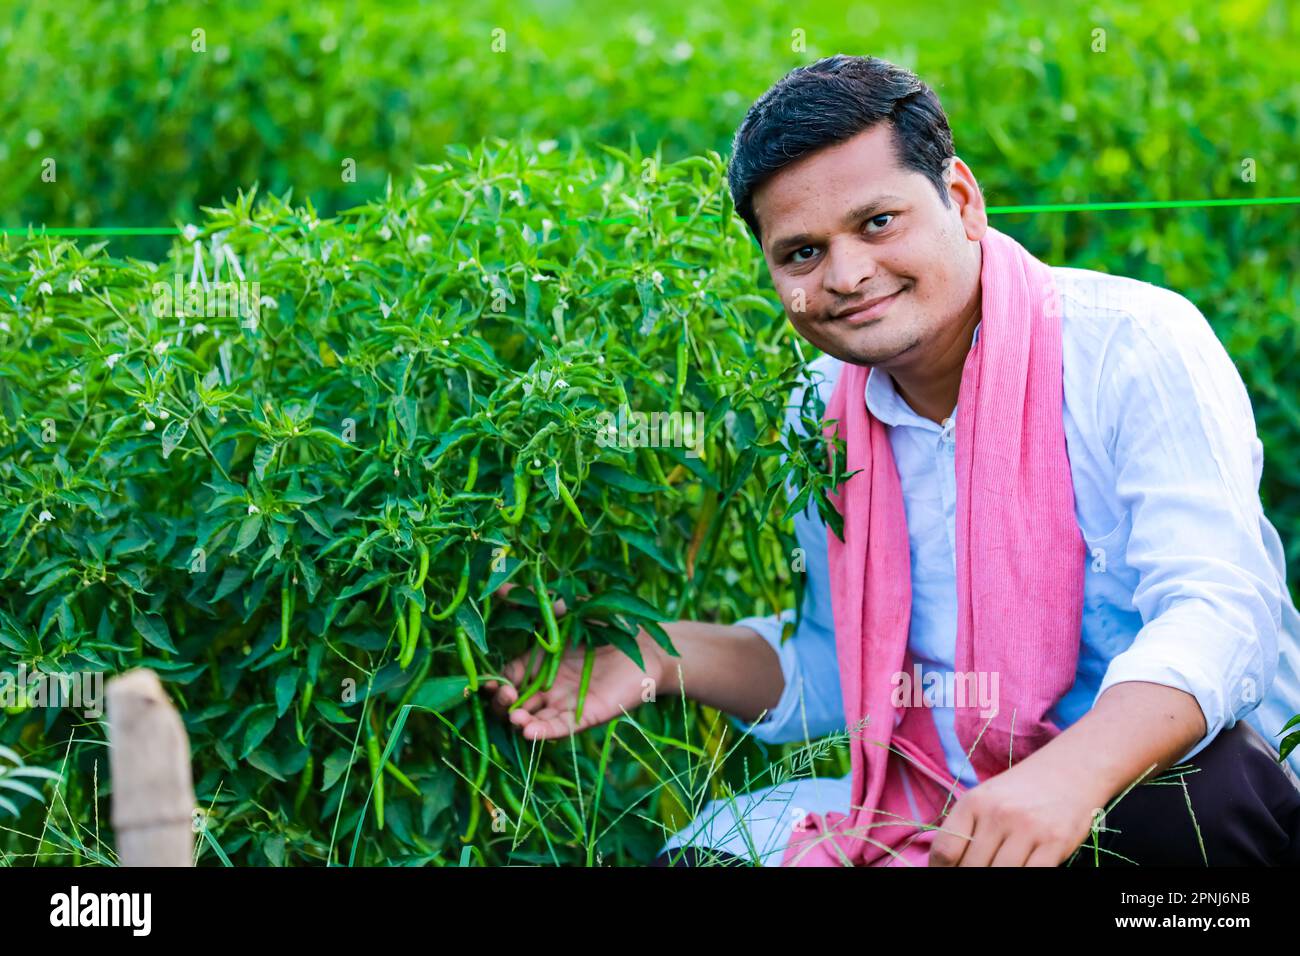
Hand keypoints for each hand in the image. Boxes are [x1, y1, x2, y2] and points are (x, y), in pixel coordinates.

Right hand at [482, 582, 667, 739]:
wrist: (647, 641)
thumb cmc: (607, 623)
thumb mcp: (569, 609)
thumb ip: (537, 602)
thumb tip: (499, 587)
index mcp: (539, 663)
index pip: (507, 679)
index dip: (494, 684)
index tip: (486, 684)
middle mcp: (548, 687)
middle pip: (514, 705)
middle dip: (502, 705)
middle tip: (505, 696)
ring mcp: (565, 703)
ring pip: (533, 721)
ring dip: (520, 723)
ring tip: (515, 718)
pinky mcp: (585, 715)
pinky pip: (560, 728)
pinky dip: (543, 732)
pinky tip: (529, 731)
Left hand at [926, 757, 1100, 866]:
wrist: (1070, 770)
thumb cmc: (1021, 791)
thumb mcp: (985, 799)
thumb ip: (966, 829)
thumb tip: (945, 863)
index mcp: (973, 803)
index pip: (945, 850)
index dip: (940, 869)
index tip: (944, 873)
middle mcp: (998, 814)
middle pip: (971, 867)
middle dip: (967, 876)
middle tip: (971, 874)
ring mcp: (1027, 829)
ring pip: (1000, 874)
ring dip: (995, 881)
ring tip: (996, 872)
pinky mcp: (1055, 843)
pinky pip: (1031, 874)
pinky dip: (1022, 880)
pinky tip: (1019, 871)